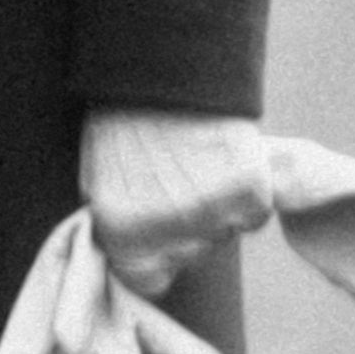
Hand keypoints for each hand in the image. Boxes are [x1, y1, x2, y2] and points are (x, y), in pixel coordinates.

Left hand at [80, 107, 273, 294]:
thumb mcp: (99, 181)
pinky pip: (255, 213)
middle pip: (192, 256)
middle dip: (185, 228)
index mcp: (125, 237)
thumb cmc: (122, 125)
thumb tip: (133, 267)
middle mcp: (172, 235)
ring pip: (226, 232)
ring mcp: (214, 216)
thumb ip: (118, 231)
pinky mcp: (251, 194)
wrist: (159, 69)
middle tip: (173, 180)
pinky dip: (246, 192)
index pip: (148, 283)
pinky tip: (223, 158)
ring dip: (216, 207)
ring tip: (194, 161)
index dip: (155, 260)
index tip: (155, 235)